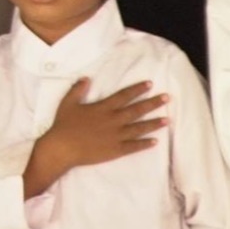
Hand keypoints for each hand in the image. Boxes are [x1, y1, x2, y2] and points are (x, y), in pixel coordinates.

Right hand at [21, 76, 165, 197]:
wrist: (61, 148)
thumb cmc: (63, 125)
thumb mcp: (68, 103)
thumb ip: (78, 90)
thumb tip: (86, 78)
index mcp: (103, 108)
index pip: (124, 96)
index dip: (137, 89)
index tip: (150, 84)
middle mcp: (113, 120)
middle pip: (137, 110)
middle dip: (153, 103)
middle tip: (167, 98)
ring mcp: (116, 136)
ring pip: (139, 128)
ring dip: (154, 124)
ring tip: (167, 120)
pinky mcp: (115, 150)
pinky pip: (133, 146)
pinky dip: (145, 144)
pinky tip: (155, 141)